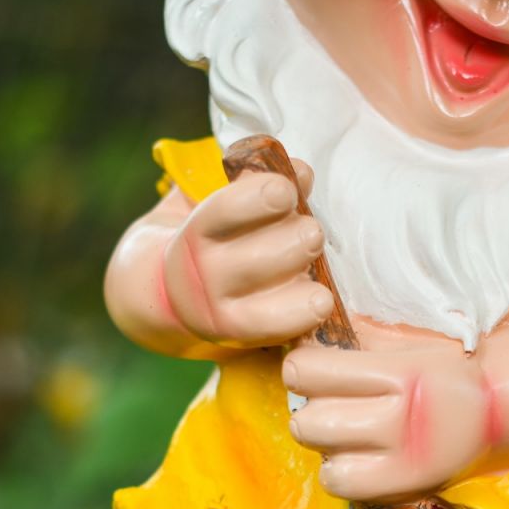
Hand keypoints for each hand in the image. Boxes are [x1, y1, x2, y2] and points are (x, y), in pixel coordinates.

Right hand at [161, 166, 334, 347]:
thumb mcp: (231, 211)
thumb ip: (263, 189)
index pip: (221, 213)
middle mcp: (203, 274)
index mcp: (198, 232)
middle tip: (314, 233)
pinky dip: (300, 317)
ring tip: (323, 271)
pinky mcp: (240, 335)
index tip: (286, 191)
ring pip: (259, 300)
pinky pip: (271, 330)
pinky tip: (324, 303)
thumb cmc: (224, 241)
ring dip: (298, 285)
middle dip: (287, 244)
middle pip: (247, 261)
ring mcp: (219, 309)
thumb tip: (303, 173)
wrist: (184, 294)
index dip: (255, 200)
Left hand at [284, 339, 491, 501]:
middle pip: (310, 421)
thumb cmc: (447, 366)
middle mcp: (401, 418)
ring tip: (340, 431)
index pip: (309, 373)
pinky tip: (351, 457)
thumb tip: (301, 337)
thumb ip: (359, 338)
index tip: (310, 369)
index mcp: (400, 372)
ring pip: (323, 455)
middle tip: (326, 403)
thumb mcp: (409, 340)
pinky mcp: (406, 485)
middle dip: (310, 408)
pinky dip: (338, 471)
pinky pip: (343, 485)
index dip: (301, 369)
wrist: (499, 408)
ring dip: (324, 442)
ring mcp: (405, 458)